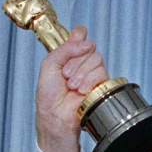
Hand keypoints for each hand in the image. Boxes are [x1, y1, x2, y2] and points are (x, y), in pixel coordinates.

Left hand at [35, 25, 108, 151]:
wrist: (56, 116)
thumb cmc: (48, 96)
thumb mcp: (48, 66)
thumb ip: (63, 49)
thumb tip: (83, 41)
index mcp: (67, 55)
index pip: (79, 35)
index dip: (78, 36)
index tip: (74, 41)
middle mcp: (80, 62)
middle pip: (89, 46)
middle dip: (75, 61)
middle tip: (65, 75)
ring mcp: (91, 72)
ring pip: (97, 58)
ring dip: (81, 73)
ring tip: (71, 86)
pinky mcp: (100, 83)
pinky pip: (102, 72)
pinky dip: (90, 81)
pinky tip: (81, 91)